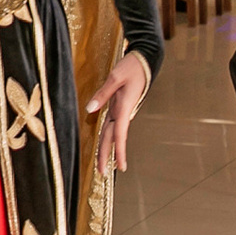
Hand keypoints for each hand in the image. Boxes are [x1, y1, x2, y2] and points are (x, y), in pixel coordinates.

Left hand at [83, 51, 151, 173]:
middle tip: (101, 173)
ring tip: (102, 164)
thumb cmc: (131, 67)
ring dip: (107, 148)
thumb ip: (103, 93)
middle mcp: (122, 112)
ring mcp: (121, 110)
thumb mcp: (116, 77)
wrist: (144, 61)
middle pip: (113, 138)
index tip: (119, 167)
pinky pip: (112, 125)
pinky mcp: (119, 106)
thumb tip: (90, 109)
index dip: (118, 151)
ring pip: (112, 133)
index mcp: (123, 107)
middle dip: (107, 156)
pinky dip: (108, 137)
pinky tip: (105, 144)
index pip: (119, 134)